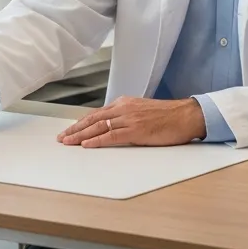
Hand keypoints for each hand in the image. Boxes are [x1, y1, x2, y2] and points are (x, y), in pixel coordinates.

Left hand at [57, 96, 205, 147]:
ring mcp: (129, 119)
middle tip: (62, 137)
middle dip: (75, 129)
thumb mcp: (142, 111)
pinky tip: (86, 145)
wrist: (185, 115)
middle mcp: (123, 109)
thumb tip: (113, 125)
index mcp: (124, 103)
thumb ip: (126, 116)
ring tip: (68, 142)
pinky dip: (97, 141)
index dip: (81, 122)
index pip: (97, 113)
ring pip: (98, 127)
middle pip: (92, 119)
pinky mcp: (136, 131)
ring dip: (80, 135)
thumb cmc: (168, 116)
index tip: (69, 129)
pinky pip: (111, 136)